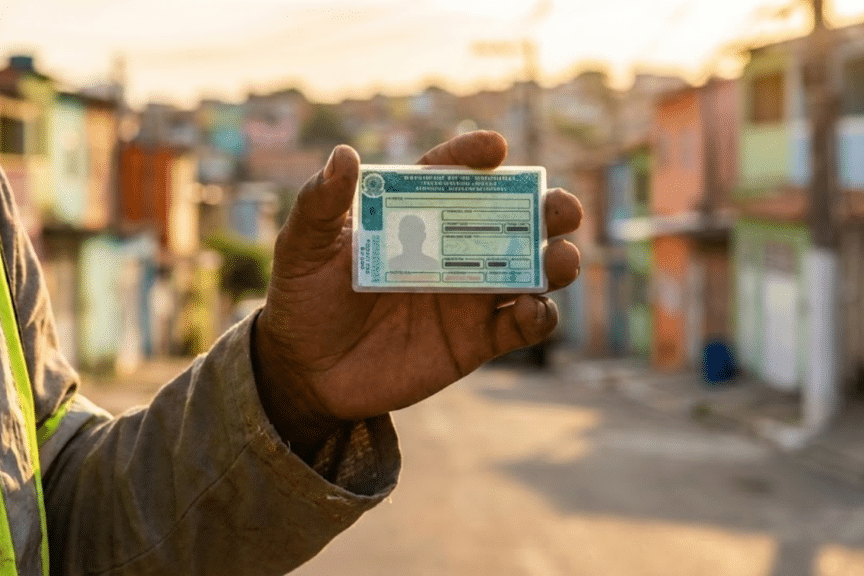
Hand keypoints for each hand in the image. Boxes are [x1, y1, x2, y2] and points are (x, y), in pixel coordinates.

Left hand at [253, 131, 582, 455]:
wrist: (307, 372)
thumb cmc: (302, 299)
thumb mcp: (302, 248)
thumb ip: (321, 204)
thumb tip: (343, 155)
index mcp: (414, 213)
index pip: (451, 174)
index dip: (473, 158)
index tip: (494, 149)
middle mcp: (451, 247)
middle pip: (511, 218)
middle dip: (545, 208)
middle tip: (558, 208)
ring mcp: (468, 294)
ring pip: (532, 269)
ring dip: (557, 261)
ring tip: (561, 259)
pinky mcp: (476, 339)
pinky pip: (522, 325)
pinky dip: (540, 316)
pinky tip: (533, 310)